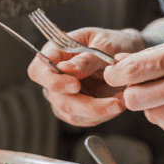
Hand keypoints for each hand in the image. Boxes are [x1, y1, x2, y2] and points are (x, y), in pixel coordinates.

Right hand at [27, 27, 143, 126]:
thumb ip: (87, 57)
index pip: (38, 71)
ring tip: (121, 102)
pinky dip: (103, 115)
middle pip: (57, 99)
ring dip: (98, 112)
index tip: (75, 85)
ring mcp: (62, 96)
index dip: (52, 81)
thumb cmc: (111, 43)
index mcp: (54, 54)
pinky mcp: (75, 110)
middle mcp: (54, 77)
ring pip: (71, 113)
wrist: (126, 56)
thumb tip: (66, 69)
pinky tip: (117, 105)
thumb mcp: (104, 44)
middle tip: (113, 103)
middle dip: (85, 105)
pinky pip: (84, 120)